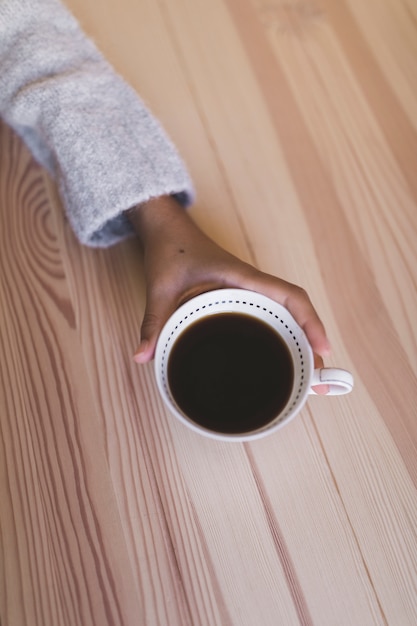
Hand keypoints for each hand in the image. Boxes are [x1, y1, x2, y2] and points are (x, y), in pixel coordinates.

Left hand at [126, 196, 330, 392]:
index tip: (322, 349)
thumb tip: (142, 356)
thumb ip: (152, 322)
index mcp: (242, 276)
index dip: (310, 321)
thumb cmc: (169, 250)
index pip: (289, 295)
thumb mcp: (159, 288)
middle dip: (312, 340)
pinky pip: (271, 312)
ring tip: (307, 374)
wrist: (167, 229)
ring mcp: (250, 288)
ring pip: (287, 312)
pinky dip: (284, 332)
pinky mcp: (242, 294)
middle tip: (318, 378)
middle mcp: (252, 282)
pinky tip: (281, 355)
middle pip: (296, 308)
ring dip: (301, 338)